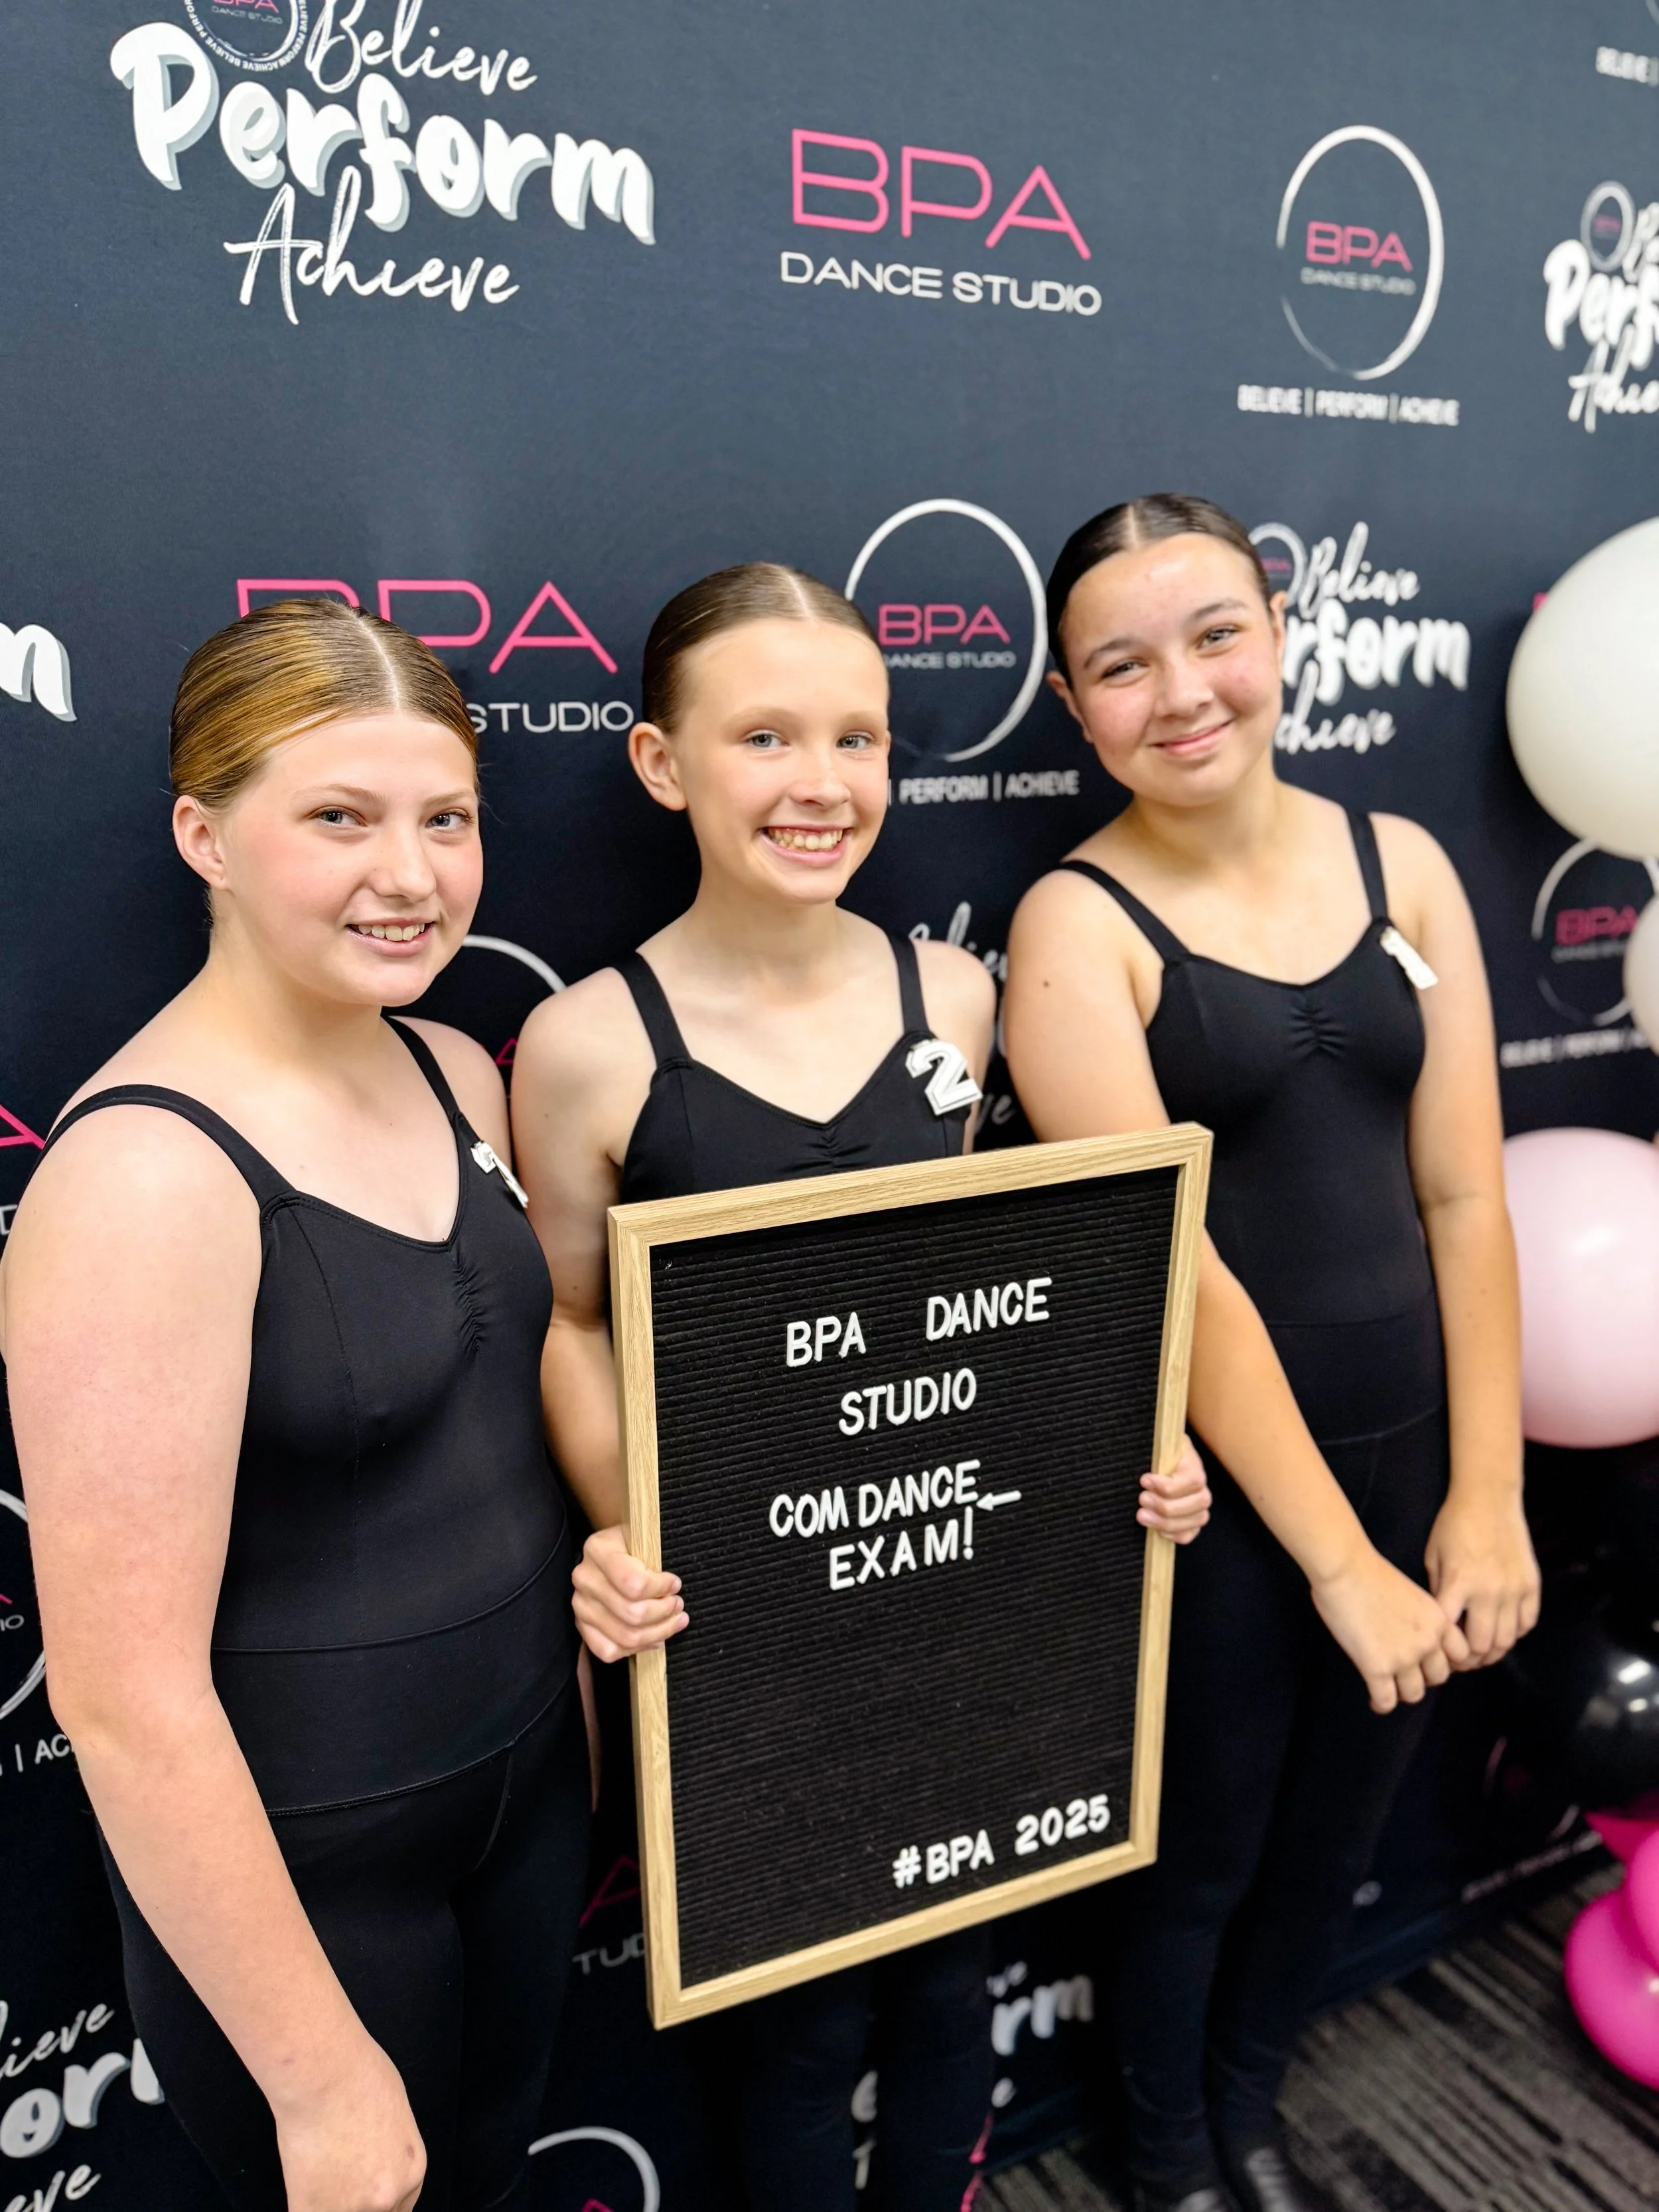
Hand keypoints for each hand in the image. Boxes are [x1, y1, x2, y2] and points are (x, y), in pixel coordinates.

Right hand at [274, 2040, 423, 2211]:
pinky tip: (302, 2179)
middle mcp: (387, 2195)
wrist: (324, 2074)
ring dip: (330, 2202)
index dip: (379, 2202)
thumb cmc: (358, 2076)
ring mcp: (351, 2207)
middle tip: (340, 2178)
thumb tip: (376, 2161)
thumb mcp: (395, 2115)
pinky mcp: (312, 2210)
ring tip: (320, 2173)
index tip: (364, 2194)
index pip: (400, 2208)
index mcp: (412, 2170)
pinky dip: (303, 2202)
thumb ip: (389, 2151)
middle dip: (358, 2202)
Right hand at [572, 1525, 686, 1662]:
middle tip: (678, 1605)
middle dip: (664, 1612)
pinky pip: (608, 1651)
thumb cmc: (635, 1543)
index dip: (661, 1589)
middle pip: (632, 1614)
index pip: (634, 1584)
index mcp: (598, 1550)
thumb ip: (657, 1557)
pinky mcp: (582, 1626)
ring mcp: (580, 1605)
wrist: (613, 1549)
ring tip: (674, 1621)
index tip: (675, 1584)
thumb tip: (673, 1588)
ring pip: (626, 1637)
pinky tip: (653, 1638)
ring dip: (658, 1633)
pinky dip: (637, 1649)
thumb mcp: (645, 1536)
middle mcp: (584, 1579)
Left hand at [1138, 1434, 1211, 1544]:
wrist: (1156, 1464)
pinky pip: (1191, 1533)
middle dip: (1166, 1506)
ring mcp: (1199, 1505)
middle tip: (1141, 1500)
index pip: (1193, 1480)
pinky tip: (1158, 1531)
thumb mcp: (1156, 1444)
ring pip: (1196, 1520)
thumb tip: (1148, 1441)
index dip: (1169, 1485)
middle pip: (1197, 1503)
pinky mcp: (1192, 1521)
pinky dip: (1176, 1535)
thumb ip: (1157, 1445)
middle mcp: (1201, 1486)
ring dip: (1167, 1523)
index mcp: (1193, 1464)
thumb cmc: (1154, 1453)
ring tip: (1142, 1516)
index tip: (1144, 1481)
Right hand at [1310, 1548, 1469, 1714]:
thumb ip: (1421, 1619)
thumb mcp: (1413, 1594)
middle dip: (1423, 1677)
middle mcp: (1428, 1642)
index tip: (1430, 1661)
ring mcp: (1404, 1658)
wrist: (1345, 1568)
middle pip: (1438, 1677)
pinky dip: (1381, 1704)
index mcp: (1438, 1620)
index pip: (1461, 1655)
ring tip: (1388, 1687)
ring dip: (1401, 1692)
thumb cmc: (1370, 1571)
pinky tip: (1373, 1699)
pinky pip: (1386, 1701)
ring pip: (1414, 1694)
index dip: (1445, 1660)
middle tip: (1405, 1673)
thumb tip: (1412, 1637)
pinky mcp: (1377, 1668)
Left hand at [1424, 1492, 1540, 1667]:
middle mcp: (1488, 1592)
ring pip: (1507, 1640)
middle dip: (1470, 1659)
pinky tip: (1503, 1629)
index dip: (1445, 1652)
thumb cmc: (1453, 1526)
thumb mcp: (1433, 1557)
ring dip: (1493, 1651)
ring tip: (1482, 1651)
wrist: (1488, 1499)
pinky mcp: (1531, 1585)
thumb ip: (1438, 1592)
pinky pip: (1527, 1623)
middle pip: (1482, 1645)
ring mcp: (1513, 1589)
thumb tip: (1441, 1625)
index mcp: (1457, 1584)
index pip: (1450, 1635)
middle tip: (1463, 1660)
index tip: (1441, 1655)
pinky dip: (1515, 1633)